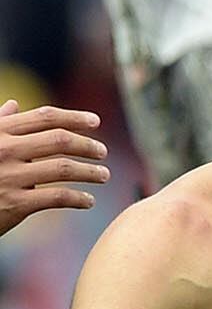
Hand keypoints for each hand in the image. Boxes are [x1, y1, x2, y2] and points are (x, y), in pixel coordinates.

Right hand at [0, 101, 109, 235]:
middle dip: (87, 145)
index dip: (74, 117)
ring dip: (90, 172)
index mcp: (0, 132)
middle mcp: (5, 150)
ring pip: (63, 168)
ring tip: (103, 175)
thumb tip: (15, 105)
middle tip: (102, 152)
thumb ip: (0, 125)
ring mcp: (10, 176)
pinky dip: (79, 198)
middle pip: (60, 140)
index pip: (45, 117)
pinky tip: (89, 201)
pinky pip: (58, 197)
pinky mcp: (15, 203)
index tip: (96, 121)